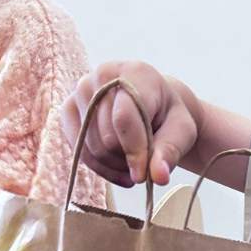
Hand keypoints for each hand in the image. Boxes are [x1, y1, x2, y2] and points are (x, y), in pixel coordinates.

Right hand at [61, 61, 200, 187]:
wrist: (152, 104)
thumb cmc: (168, 116)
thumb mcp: (182, 131)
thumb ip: (171, 151)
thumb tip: (158, 176)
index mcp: (135, 74)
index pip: (124, 117)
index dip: (134, 151)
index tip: (143, 176)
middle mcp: (102, 75)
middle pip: (106, 137)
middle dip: (127, 160)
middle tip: (144, 167)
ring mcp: (81, 90)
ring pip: (90, 146)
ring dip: (114, 166)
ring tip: (133, 168)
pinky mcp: (68, 109)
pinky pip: (78, 149)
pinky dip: (99, 167)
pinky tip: (118, 170)